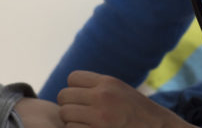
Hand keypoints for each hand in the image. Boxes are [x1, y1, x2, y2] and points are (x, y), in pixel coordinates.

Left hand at [57, 71, 195, 127]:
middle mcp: (102, 96)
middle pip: (64, 96)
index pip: (72, 78)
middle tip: (80, 113)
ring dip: (71, 120)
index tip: (82, 98)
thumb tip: (70, 87)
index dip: (74, 89)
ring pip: (64, 114)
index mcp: (108, 82)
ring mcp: (100, 116)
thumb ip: (98, 86)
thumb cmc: (137, 112)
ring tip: (84, 123)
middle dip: (69, 105)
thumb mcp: (120, 90)